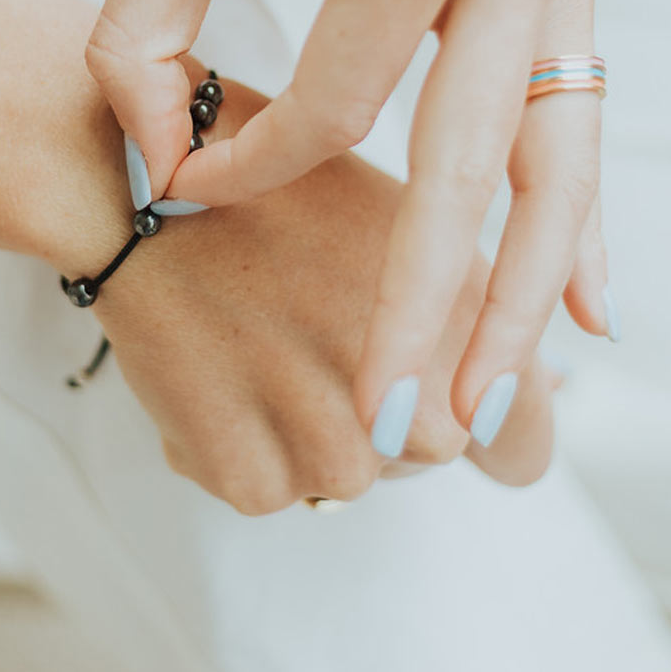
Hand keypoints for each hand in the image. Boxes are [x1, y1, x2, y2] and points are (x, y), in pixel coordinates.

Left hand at [86, 0, 608, 454]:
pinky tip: (583, 312)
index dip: (252, 170)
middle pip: (471, 176)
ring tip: (480, 402)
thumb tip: (159, 157)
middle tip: (394, 432)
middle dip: (426, 312)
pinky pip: (581, 129)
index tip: (188, 188)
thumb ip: (146, 24)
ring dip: (517, 297)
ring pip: (552, 173)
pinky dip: (579, 226)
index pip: (334, 111)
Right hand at [87, 74, 556, 509]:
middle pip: (424, 461)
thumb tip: (525, 389)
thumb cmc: (270, 188)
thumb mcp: (401, 226)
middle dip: (379, 416)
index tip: (435, 402)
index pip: (518, 446)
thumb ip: (460, 317)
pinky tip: (211, 361)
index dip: (487, 431)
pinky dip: (232, 440)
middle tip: (310, 337)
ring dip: (298, 428)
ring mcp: (335, 445)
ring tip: (252, 337)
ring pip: (338, 477)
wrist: (145, 185)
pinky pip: (265, 486)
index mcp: (467, 329)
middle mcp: (418, 400)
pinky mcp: (254, 474)